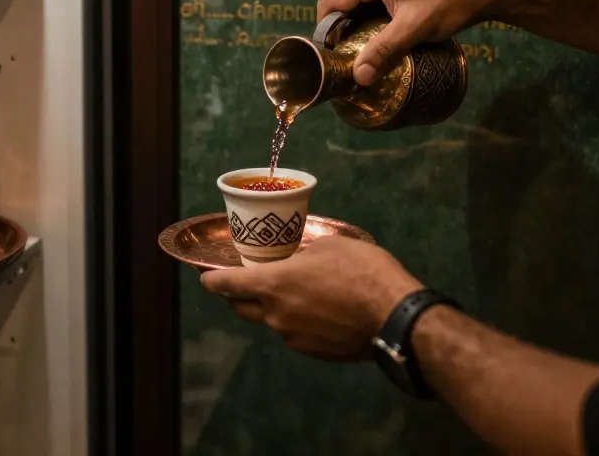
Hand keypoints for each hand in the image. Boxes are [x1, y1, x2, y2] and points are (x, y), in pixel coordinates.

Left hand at [201, 236, 422, 360]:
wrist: (394, 316)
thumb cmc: (362, 271)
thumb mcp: (330, 246)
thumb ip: (304, 254)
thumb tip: (300, 261)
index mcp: (273, 285)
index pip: (226, 285)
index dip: (211, 280)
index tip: (204, 276)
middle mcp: (276, 315)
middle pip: (242, 308)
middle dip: (238, 296)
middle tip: (247, 281)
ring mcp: (294, 338)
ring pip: (271, 322)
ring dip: (274, 308)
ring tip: (297, 293)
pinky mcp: (314, 353)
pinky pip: (295, 334)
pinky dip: (298, 322)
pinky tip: (320, 311)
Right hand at [316, 0, 502, 85]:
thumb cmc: (448, 3)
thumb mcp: (413, 29)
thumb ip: (383, 51)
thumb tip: (358, 77)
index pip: (330, 2)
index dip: (327, 32)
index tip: (332, 57)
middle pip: (340, 1)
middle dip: (341, 30)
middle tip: (345, 58)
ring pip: (354, 2)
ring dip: (355, 26)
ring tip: (359, 52)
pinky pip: (369, 0)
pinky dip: (368, 19)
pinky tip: (376, 38)